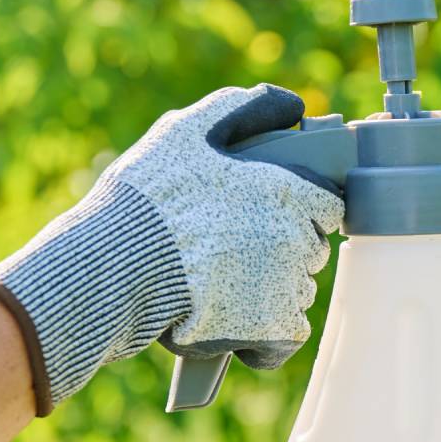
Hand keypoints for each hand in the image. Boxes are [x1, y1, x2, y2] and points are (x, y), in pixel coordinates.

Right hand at [0, 85, 340, 414]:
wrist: (113, 268)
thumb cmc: (146, 199)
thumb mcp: (185, 132)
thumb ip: (241, 111)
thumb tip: (291, 104)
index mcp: (285, 191)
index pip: (327, 205)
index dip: (300, 210)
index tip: (267, 217)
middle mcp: (297, 237)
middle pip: (311, 249)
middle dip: (281, 250)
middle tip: (231, 250)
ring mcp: (288, 286)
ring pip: (297, 292)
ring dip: (271, 291)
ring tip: (221, 284)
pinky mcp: (273, 330)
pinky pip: (287, 337)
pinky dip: (266, 336)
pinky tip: (233, 321)